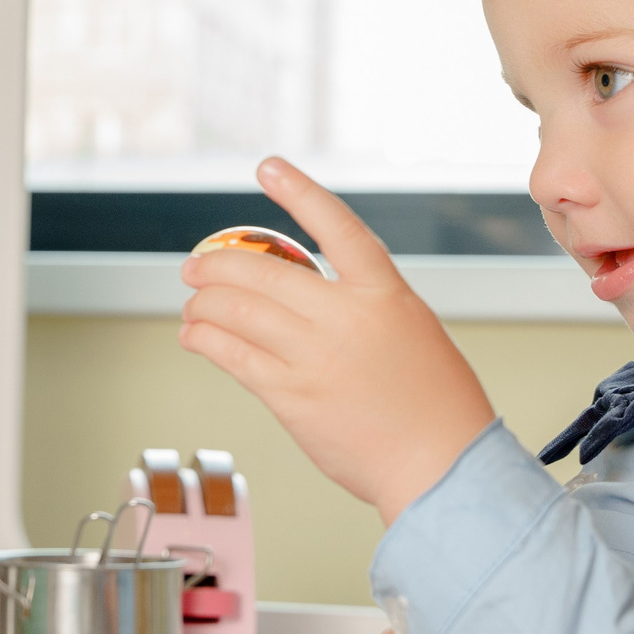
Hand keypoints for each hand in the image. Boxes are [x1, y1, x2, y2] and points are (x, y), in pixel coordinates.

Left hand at [179, 157, 494, 524]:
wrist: (440, 465)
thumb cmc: (436, 406)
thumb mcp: (412, 330)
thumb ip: (363, 305)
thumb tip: (304, 296)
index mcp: (384, 294)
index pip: (338, 227)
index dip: (300, 193)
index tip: (269, 169)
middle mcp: (345, 318)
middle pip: (262, 271)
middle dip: (218, 263)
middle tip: (197, 265)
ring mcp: (314, 357)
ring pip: (237, 310)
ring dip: (204, 301)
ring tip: (193, 302)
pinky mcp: (290, 396)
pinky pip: (232, 355)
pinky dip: (206, 339)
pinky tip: (196, 335)